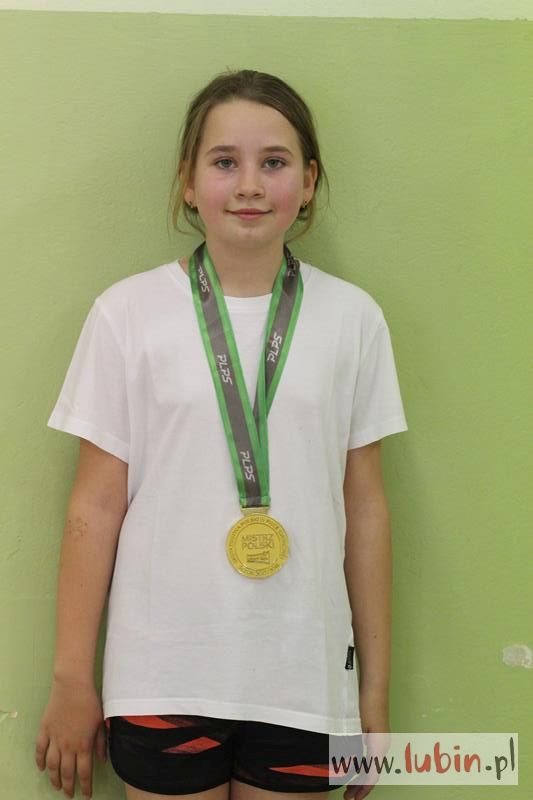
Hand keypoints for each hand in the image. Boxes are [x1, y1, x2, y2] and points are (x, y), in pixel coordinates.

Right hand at [35, 678, 106, 798]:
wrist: (73, 686)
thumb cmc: (90, 702)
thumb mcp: (101, 722)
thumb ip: (101, 743)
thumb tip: (103, 760)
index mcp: (83, 745)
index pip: (84, 773)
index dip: (85, 786)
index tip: (86, 795)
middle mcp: (67, 746)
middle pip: (66, 773)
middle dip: (68, 787)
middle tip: (69, 795)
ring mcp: (54, 739)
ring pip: (52, 766)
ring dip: (53, 778)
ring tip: (56, 786)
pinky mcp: (45, 730)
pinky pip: (39, 750)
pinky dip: (39, 761)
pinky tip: (41, 768)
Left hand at [343, 686, 390, 799]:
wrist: (374, 684)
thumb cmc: (365, 704)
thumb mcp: (357, 728)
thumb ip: (353, 748)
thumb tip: (348, 768)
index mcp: (379, 747)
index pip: (372, 776)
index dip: (362, 790)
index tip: (353, 799)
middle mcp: (382, 746)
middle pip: (373, 773)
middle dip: (361, 787)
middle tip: (347, 796)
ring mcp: (380, 739)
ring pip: (372, 765)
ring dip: (361, 777)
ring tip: (348, 785)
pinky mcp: (376, 733)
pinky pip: (371, 756)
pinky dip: (362, 766)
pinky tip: (352, 766)